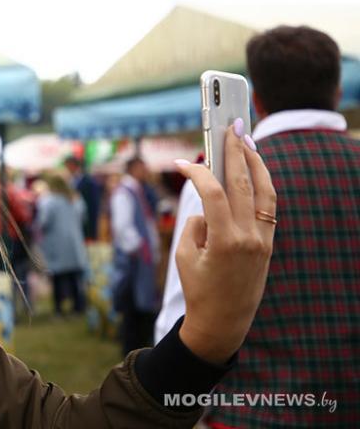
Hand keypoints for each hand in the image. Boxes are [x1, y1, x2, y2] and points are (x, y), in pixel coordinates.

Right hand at [174, 122, 275, 364]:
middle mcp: (248, 237)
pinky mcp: (268, 243)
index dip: (196, 173)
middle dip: (234, 152)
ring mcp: (262, 239)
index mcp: (224, 241)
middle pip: (242, 183)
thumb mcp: (184, 255)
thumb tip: (206, 206)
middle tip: (228, 127)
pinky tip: (252, 169)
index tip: (181, 162)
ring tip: (245, 140)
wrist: (223, 321)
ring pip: (263, 191)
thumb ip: (195, 224)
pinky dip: (260, 183)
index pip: (211, 193)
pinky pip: (267, 206)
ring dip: (254, 162)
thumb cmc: (198, 289)